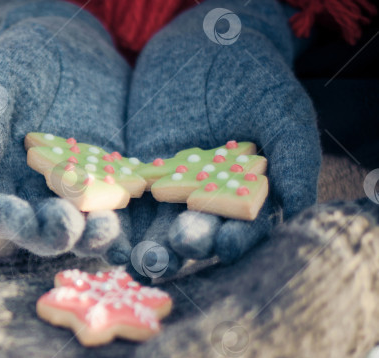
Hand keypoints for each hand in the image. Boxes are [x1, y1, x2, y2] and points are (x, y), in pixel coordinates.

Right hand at [0, 0, 135, 258]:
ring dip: (95, 236)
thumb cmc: (12, 67)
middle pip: (42, 232)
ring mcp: (75, 197)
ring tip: (107, 225)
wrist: (61, 50)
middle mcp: (34, 201)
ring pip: (84, 229)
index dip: (8, 220)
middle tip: (71, 225)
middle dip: (57, 233)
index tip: (23, 218)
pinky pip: (119, 205)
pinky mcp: (110, 184)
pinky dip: (130, 215)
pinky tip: (143, 211)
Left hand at [124, 0, 319, 275]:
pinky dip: (115, 221)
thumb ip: (291, 155)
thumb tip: (301, 206)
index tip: (226, 246)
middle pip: (197, 235)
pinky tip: (106, 232)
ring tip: (138, 259)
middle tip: (174, 250)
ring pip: (156, 230)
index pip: (243, 227)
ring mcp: (167, 194)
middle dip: (186, 246)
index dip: (237, 239)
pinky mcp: (133, 179)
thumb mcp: (277, 108)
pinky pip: (124, 204)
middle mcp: (206, 203)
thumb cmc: (250, 75)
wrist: (198, 47)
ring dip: (147, 248)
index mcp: (246, 195)